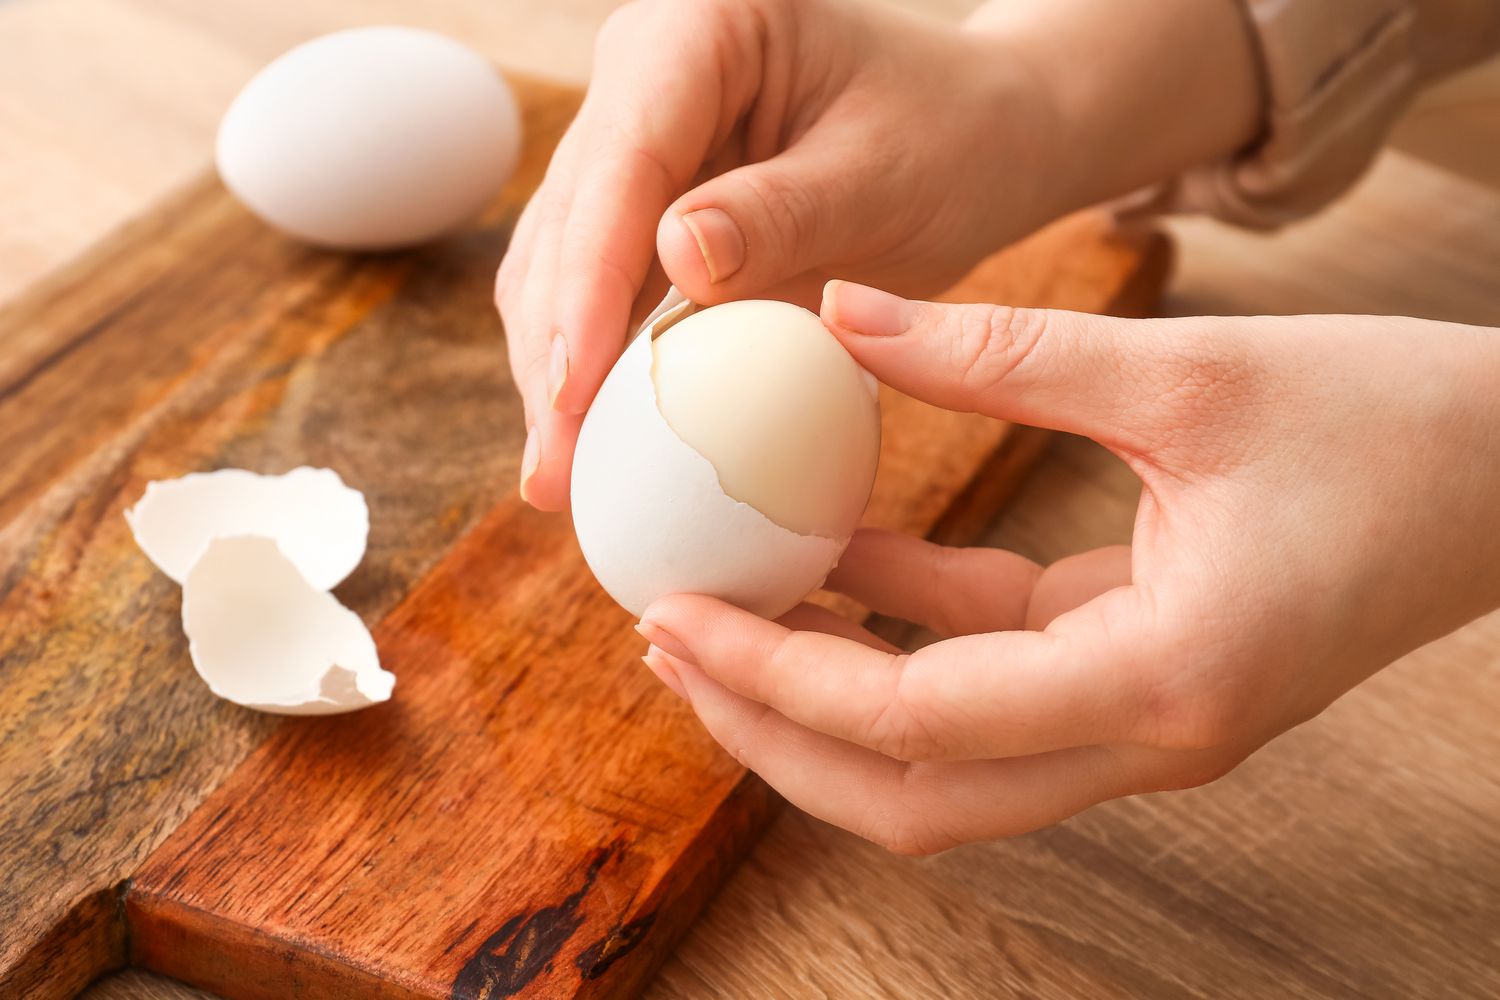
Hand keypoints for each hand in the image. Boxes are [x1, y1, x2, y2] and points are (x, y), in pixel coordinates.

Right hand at [496, 0, 1066, 509]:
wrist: (974, 137)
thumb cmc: (948, 139)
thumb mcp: (882, 178)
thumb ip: (781, 216)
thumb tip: (673, 261)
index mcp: (702, 30)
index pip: (624, 161)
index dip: (589, 284)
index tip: (575, 393)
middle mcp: (644, 76)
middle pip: (570, 220)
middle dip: (556, 352)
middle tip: (554, 473)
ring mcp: (632, 140)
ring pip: (559, 263)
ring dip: (557, 372)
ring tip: (559, 479)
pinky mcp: (638, 205)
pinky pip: (594, 289)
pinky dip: (592, 365)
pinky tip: (591, 441)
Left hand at [636, 280, 1499, 853]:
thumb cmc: (1396, 424)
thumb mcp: (1189, 374)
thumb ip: (998, 355)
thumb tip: (840, 318)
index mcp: (1164, 681)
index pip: (917, 720)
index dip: (777, 676)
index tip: (673, 618)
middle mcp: (1150, 736)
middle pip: (912, 794)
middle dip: (776, 733)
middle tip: (672, 644)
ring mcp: (1147, 720)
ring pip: (945, 759)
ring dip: (827, 696)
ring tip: (724, 610)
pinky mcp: (1141, 674)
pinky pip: (994, 676)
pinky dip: (905, 630)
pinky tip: (835, 551)